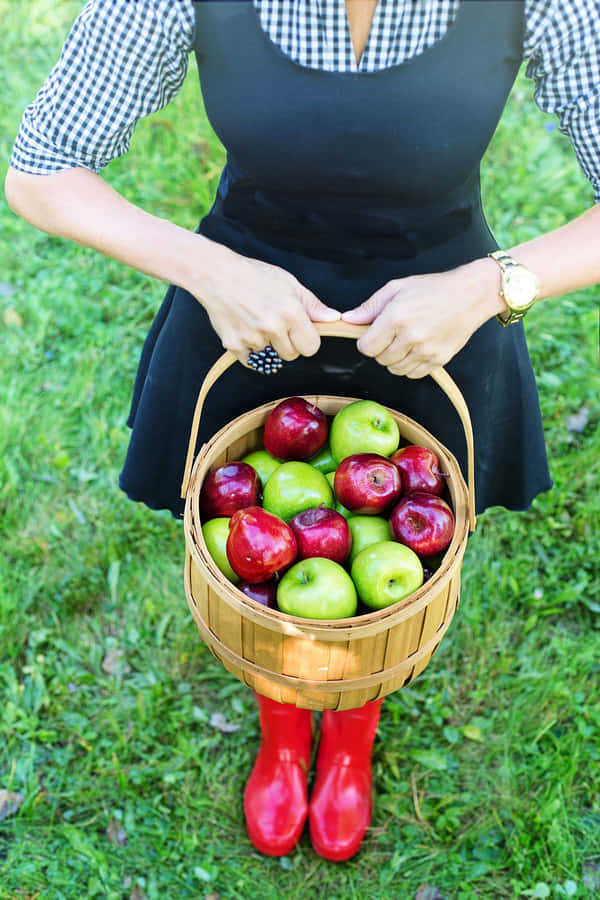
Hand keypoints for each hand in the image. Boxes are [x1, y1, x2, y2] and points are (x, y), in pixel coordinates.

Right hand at [195, 243, 339, 366]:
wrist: (216, 275)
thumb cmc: (255, 276)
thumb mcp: (289, 283)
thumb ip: (312, 305)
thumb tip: (334, 318)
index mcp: (290, 312)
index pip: (311, 347)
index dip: (307, 340)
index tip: (299, 332)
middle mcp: (273, 327)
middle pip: (291, 355)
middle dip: (288, 344)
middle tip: (276, 325)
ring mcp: (252, 338)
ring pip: (271, 358)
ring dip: (267, 346)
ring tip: (257, 322)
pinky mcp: (233, 345)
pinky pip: (251, 361)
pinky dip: (250, 351)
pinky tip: (246, 330)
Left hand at [342, 259, 503, 377]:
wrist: (471, 295)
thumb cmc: (433, 288)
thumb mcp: (397, 288)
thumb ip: (370, 306)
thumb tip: (347, 319)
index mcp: (397, 318)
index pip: (366, 348)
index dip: (366, 342)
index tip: (373, 334)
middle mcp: (411, 337)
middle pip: (380, 359)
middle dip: (381, 349)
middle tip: (392, 334)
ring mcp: (426, 351)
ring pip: (395, 369)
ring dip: (395, 358)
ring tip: (405, 340)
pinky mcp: (439, 360)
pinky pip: (413, 374)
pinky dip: (410, 365)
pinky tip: (416, 348)